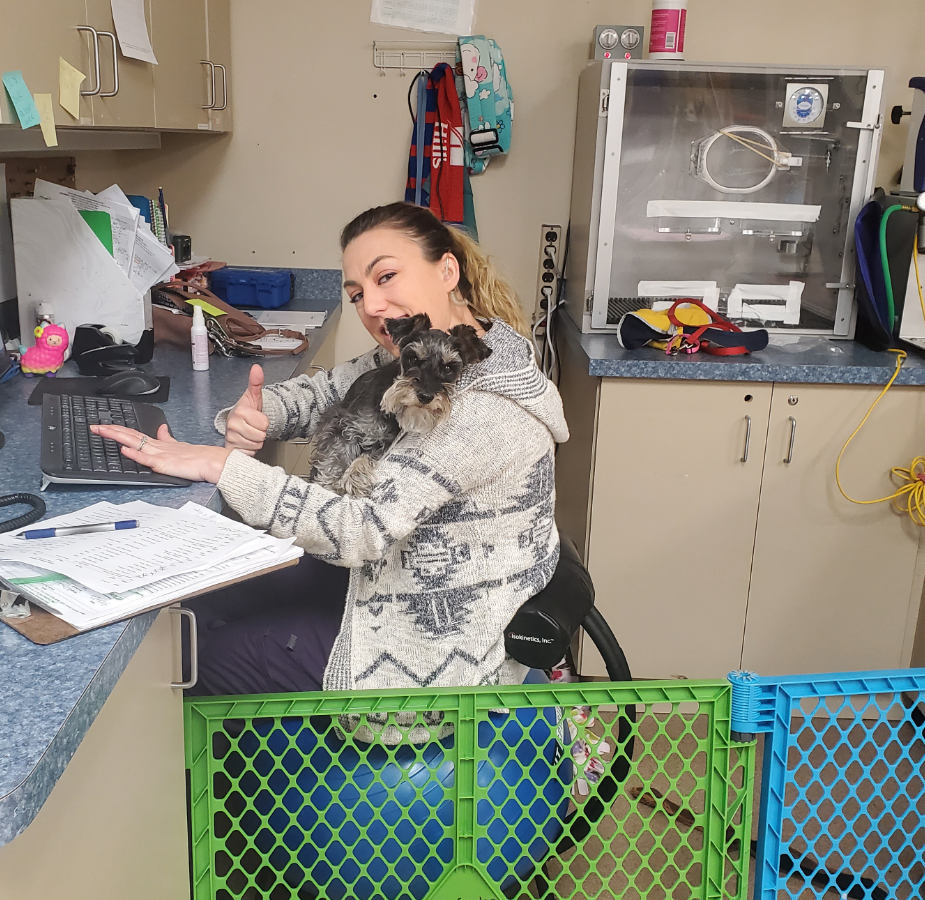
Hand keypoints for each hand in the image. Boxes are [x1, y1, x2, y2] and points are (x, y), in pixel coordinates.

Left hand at [89, 423, 232, 483]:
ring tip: (102, 431)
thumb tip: (162, 429)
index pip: (135, 434)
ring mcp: (161, 454)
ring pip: (134, 442)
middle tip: (95, 426)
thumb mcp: (181, 445)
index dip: (119, 429)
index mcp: (160, 444)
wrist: (214, 463)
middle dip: (111, 430)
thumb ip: (168, 439)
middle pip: (130, 435)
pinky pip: (147, 458)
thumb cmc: (201, 458)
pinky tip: (124, 450)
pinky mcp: (165, 464)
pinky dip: (134, 454)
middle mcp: (158, 446)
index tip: (105, 426)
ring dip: (117, 436)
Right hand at [224, 364, 268, 454]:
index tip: (256, 418)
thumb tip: (257, 369)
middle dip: (260, 431)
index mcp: (239, 412)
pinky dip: (250, 449)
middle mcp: (233, 425)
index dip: (264, 421)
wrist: (238, 424)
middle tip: (254, 426)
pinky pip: (250, 452)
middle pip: (261, 435)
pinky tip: (246, 441)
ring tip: (250, 433)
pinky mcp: (231, 449)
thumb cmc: (246, 411)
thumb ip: (256, 382)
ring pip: (256, 444)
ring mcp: (231, 438)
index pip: (264, 423)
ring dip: (256, 440)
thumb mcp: (253, 396)